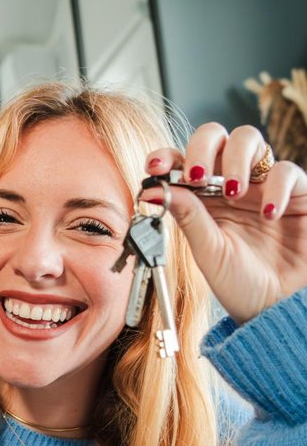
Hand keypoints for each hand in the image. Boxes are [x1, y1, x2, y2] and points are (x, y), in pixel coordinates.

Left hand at [142, 123, 306, 323]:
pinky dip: (275, 186)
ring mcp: (262, 184)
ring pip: (249, 139)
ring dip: (236, 159)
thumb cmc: (240, 284)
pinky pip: (286, 171)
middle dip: (202, 147)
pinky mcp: (297, 192)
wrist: (278, 308)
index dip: (167, 156)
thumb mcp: (208, 250)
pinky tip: (268, 213)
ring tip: (234, 192)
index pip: (181, 162)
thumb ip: (187, 216)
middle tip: (198, 175)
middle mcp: (230, 184)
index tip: (155, 166)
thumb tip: (153, 190)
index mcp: (201, 197)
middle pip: (215, 137)